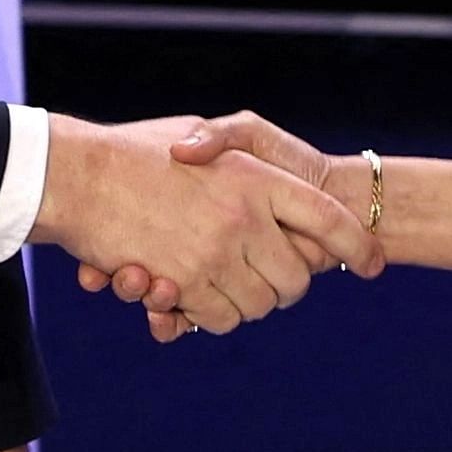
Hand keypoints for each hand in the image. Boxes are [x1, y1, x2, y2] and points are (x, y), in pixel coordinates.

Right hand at [31, 114, 378, 334]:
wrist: (76, 175)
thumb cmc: (137, 151)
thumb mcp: (201, 132)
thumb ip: (243, 159)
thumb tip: (279, 193)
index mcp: (256, 176)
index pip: (328, 218)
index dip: (358, 244)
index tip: (374, 263)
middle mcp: (244, 217)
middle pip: (298, 278)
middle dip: (288, 285)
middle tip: (269, 277)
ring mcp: (214, 254)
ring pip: (259, 306)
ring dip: (245, 303)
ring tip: (219, 279)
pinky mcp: (181, 284)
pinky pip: (217, 318)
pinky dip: (208, 315)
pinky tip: (188, 292)